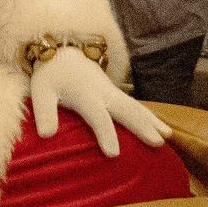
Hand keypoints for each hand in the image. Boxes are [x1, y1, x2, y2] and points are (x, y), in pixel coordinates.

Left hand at [29, 45, 168, 157]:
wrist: (62, 52)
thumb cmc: (50, 76)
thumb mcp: (40, 92)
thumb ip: (44, 113)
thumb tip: (46, 135)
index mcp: (85, 95)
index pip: (98, 117)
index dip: (105, 134)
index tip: (113, 154)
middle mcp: (103, 93)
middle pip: (126, 110)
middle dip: (142, 126)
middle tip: (157, 142)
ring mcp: (112, 92)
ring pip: (136, 107)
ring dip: (152, 121)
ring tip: (167, 138)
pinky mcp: (116, 93)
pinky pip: (136, 106)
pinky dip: (150, 116)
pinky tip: (163, 129)